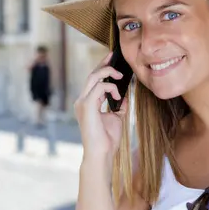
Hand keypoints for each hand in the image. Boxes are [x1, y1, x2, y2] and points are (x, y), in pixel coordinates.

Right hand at [74, 52, 127, 175]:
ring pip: (93, 78)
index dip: (102, 68)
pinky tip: (119, 97)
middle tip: (113, 55)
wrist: (102, 154)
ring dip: (108, 73)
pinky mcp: (87, 106)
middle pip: (91, 75)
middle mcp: (82, 101)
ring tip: (120, 77)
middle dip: (103, 64)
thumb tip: (126, 95)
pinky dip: (111, 88)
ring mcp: (82, 103)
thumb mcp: (116, 118)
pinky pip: (99, 88)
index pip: (93, 81)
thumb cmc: (108, 139)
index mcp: (87, 103)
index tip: (111, 59)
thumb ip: (119, 106)